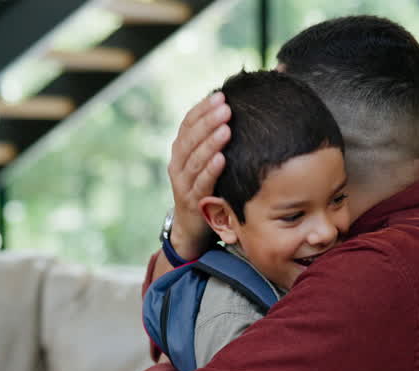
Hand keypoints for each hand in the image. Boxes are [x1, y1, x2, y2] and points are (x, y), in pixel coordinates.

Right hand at [167, 92, 230, 260]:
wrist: (192, 228)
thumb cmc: (208, 188)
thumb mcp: (209, 162)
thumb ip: (217, 139)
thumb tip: (240, 110)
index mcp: (181, 150)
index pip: (188, 123)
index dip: (202, 109)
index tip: (221, 95)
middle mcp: (178, 164)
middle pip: (190, 138)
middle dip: (208, 121)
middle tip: (225, 107)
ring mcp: (182, 183)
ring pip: (194, 159)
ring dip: (210, 142)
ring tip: (226, 129)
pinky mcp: (191, 201)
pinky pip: (201, 183)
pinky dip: (211, 170)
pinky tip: (222, 159)